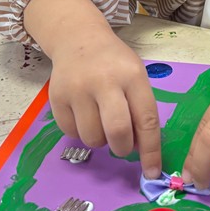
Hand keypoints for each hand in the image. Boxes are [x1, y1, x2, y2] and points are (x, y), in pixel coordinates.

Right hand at [24, 0, 161, 177]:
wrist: (78, 39)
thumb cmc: (114, 63)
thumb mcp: (135, 76)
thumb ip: (140, 109)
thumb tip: (141, 150)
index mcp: (132, 76)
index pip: (146, 119)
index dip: (151, 151)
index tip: (152, 172)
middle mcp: (104, 81)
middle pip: (117, 131)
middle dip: (122, 147)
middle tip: (122, 144)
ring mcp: (78, 89)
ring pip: (92, 138)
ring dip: (100, 140)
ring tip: (101, 122)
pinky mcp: (56, 97)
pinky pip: (71, 133)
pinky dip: (80, 132)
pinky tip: (84, 114)